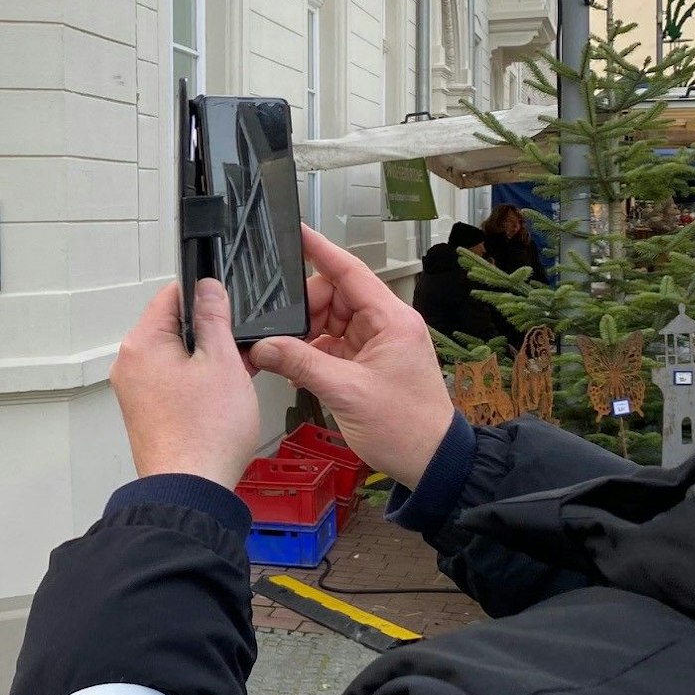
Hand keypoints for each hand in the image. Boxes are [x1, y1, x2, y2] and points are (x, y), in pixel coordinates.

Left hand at [110, 278, 262, 486]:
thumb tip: (208, 288)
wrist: (191, 490)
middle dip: (207, 335)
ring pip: (174, 357)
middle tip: (235, 352)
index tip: (226, 306)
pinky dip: (195, 385)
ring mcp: (135, 391)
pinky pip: (171, 384)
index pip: (170, 296)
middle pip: (172, 328)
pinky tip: (219, 400)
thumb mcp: (222, 362)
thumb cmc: (205, 433)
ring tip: (231, 381)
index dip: (203, 296)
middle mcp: (130, 365)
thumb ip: (215, 318)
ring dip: (204, 362)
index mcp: (142, 344)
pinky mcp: (146, 413)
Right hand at [246, 226, 455, 487]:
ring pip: (332, 321)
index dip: (320, 250)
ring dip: (308, 334)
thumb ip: (301, 363)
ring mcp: (379, 343)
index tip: (296, 232)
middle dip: (306, 310)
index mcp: (391, 320)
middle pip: (336, 296)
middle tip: (282, 333)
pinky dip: (315, 352)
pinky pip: (335, 344)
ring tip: (289, 355)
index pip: (350, 271)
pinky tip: (298, 368)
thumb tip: (263, 346)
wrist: (431, 462)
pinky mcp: (371, 363)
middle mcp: (387, 325)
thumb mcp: (346, 392)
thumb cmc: (405, 427)